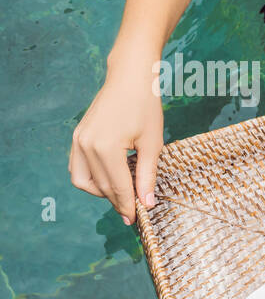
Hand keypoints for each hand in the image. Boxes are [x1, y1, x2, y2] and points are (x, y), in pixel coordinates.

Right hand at [69, 51, 163, 223]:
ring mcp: (78, 140)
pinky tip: (110, 178)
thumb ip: (147, 175)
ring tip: (122, 194)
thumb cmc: (145, 107)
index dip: (128, 206)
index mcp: (105, 148)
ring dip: (101, 191)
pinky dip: (91, 177)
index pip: (118, 187)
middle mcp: (86, 145)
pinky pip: (77, 166)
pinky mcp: (77, 136)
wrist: (129, 78)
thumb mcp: (153, 144)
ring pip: (82, 180)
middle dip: (116, 201)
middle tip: (132, 211)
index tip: (136, 220)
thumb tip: (147, 203)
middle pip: (101, 186)